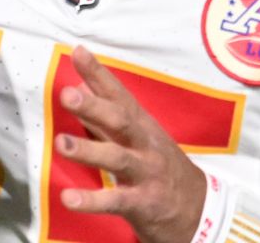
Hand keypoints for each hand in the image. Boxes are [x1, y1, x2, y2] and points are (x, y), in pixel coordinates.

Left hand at [55, 46, 206, 242]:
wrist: (199, 207)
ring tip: (60, 143)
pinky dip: (92, 200)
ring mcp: (145, 172)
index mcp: (141, 124)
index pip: (118, 94)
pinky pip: (116, 201)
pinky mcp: (143, 203)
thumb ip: (103, 116)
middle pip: (120, 120)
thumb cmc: (159, 166)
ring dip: (88, 150)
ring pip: (117, 158)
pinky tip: (69, 198)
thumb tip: (77, 88)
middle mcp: (144, 143)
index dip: (98, 73)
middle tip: (67, 94)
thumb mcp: (136, 136)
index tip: (77, 52)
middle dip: (94, 106)